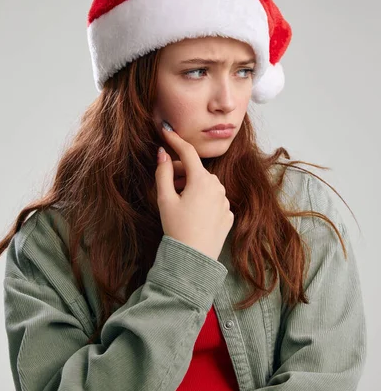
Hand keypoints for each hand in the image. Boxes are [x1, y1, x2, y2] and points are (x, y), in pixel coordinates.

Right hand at [156, 124, 233, 260]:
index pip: (188, 152)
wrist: (193, 259)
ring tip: (179, 203)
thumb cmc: (177, 228)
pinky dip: (202, 201)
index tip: (166, 131)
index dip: (175, 140)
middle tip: (167, 185)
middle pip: (196, 170)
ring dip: (192, 186)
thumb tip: (162, 153)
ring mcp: (225, 201)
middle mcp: (218, 186)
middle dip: (180, 172)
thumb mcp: (165, 199)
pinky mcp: (228, 214)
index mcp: (202, 180)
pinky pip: (213, 200)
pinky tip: (193, 214)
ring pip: (205, 185)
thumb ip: (163, 172)